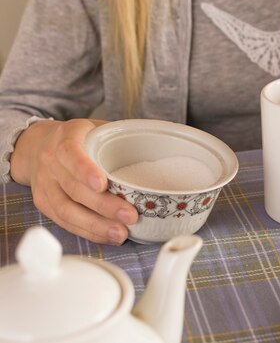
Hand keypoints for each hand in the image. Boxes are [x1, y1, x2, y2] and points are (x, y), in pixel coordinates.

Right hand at [10, 119, 137, 244]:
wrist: (38, 145)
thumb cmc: (79, 138)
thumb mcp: (96, 127)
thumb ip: (119, 136)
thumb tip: (156, 148)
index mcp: (65, 138)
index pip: (71, 153)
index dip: (85, 170)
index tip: (102, 184)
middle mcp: (50, 161)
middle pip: (74, 188)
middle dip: (103, 206)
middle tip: (130, 216)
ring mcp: (44, 184)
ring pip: (66, 210)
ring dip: (96, 225)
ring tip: (121, 233)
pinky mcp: (43, 203)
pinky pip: (64, 221)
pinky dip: (87, 231)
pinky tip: (107, 236)